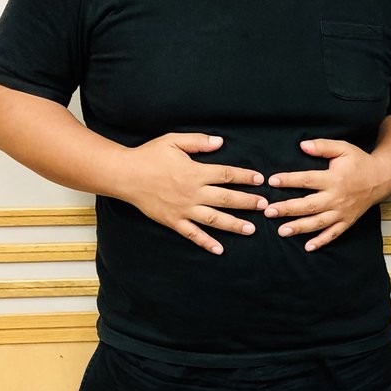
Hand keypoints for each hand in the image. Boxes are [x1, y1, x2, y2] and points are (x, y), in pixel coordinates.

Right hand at [125, 133, 266, 253]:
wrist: (125, 175)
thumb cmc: (149, 155)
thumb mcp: (173, 141)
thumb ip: (198, 142)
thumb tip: (220, 142)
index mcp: (195, 172)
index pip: (227, 175)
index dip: (245, 177)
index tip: (260, 180)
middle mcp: (193, 193)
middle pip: (227, 198)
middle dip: (248, 202)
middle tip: (265, 206)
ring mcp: (184, 209)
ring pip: (214, 219)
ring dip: (234, 224)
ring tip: (252, 229)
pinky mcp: (173, 221)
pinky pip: (193, 234)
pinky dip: (206, 242)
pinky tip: (220, 249)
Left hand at [264, 139, 384, 250]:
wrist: (381, 178)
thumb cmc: (360, 162)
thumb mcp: (343, 148)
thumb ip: (323, 146)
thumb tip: (303, 145)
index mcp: (334, 179)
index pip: (307, 180)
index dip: (289, 180)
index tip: (272, 181)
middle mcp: (337, 198)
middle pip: (308, 205)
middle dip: (287, 209)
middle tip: (269, 211)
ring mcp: (342, 212)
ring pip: (318, 222)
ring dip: (299, 227)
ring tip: (281, 231)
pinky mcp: (347, 221)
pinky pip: (334, 234)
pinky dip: (321, 241)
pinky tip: (308, 247)